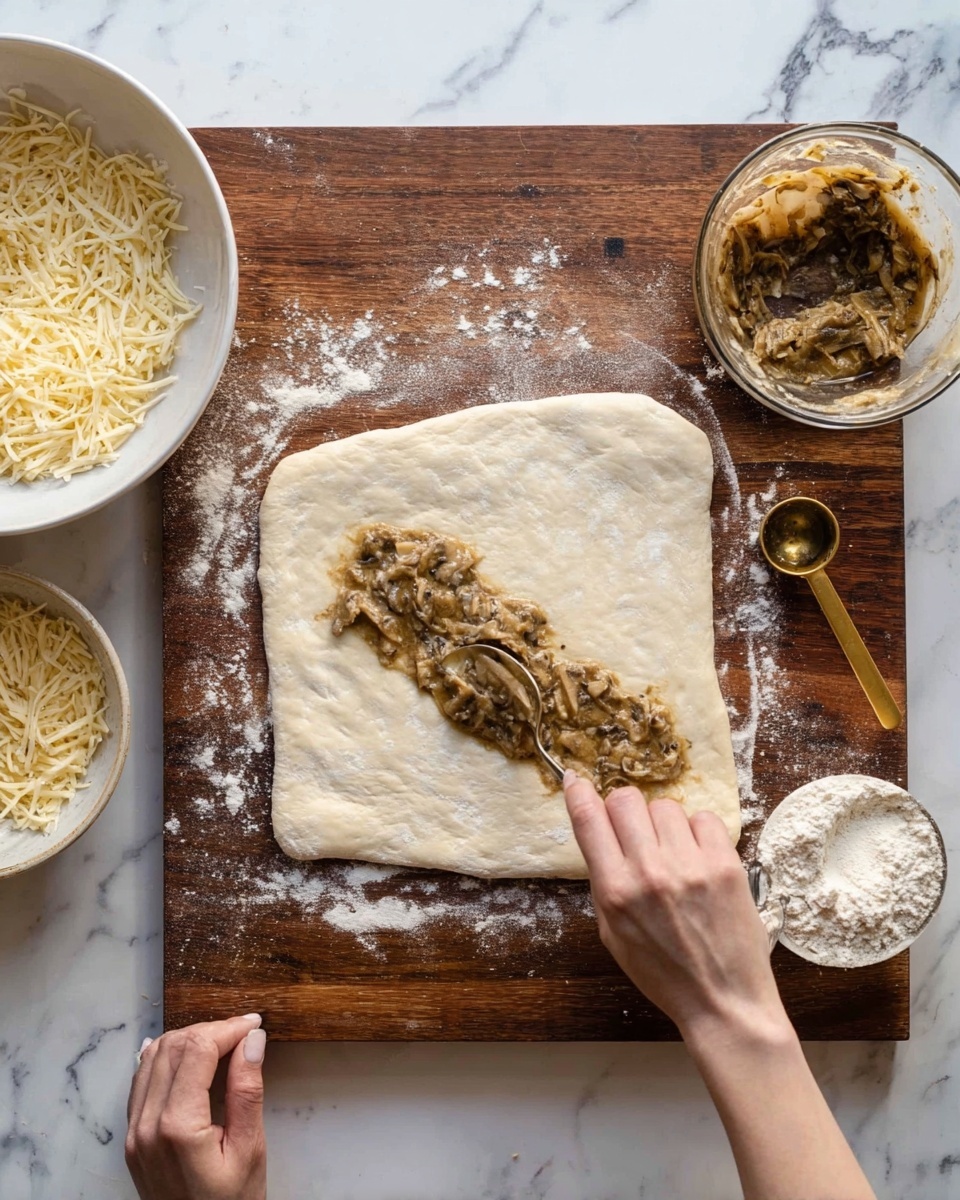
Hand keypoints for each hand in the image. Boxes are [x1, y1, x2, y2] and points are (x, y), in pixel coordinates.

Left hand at [126, 1014, 266, 1199]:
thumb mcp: (250, 1149)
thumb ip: (247, 1091)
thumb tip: (253, 1040)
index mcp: (178, 1127)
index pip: (198, 1050)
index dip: (228, 1028)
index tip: (255, 1025)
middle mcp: (147, 1125)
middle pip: (173, 1047)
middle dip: (210, 1030)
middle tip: (243, 1033)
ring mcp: (134, 1132)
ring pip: (153, 1058)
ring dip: (187, 1040)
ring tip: (221, 1042)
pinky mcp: (132, 1138)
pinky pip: (141, 1081)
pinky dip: (164, 1058)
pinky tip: (185, 1054)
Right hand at [563, 773, 785, 1039]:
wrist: (724, 1001)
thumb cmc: (664, 973)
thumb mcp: (613, 934)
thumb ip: (604, 883)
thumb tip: (598, 835)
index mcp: (616, 892)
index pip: (588, 821)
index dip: (578, 794)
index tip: (576, 781)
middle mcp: (650, 873)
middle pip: (625, 800)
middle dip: (623, 811)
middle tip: (634, 833)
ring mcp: (690, 865)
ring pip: (664, 806)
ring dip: (663, 825)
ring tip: (673, 856)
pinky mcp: (725, 864)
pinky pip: (703, 818)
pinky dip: (697, 833)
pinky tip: (698, 859)